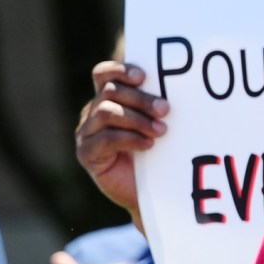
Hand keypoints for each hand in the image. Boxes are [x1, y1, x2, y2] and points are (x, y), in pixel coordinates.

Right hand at [76, 60, 166, 218]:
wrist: (150, 193)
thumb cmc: (156, 154)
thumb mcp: (156, 123)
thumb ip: (154, 104)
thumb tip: (177, 83)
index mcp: (107, 99)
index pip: (103, 74)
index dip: (120, 70)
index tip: (143, 76)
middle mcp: (92, 112)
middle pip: (110, 92)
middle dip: (141, 99)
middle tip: (165, 110)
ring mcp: (86, 133)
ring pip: (106, 112)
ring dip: (137, 120)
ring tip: (161, 131)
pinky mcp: (86, 154)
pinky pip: (105, 138)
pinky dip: (129, 139)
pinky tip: (148, 145)